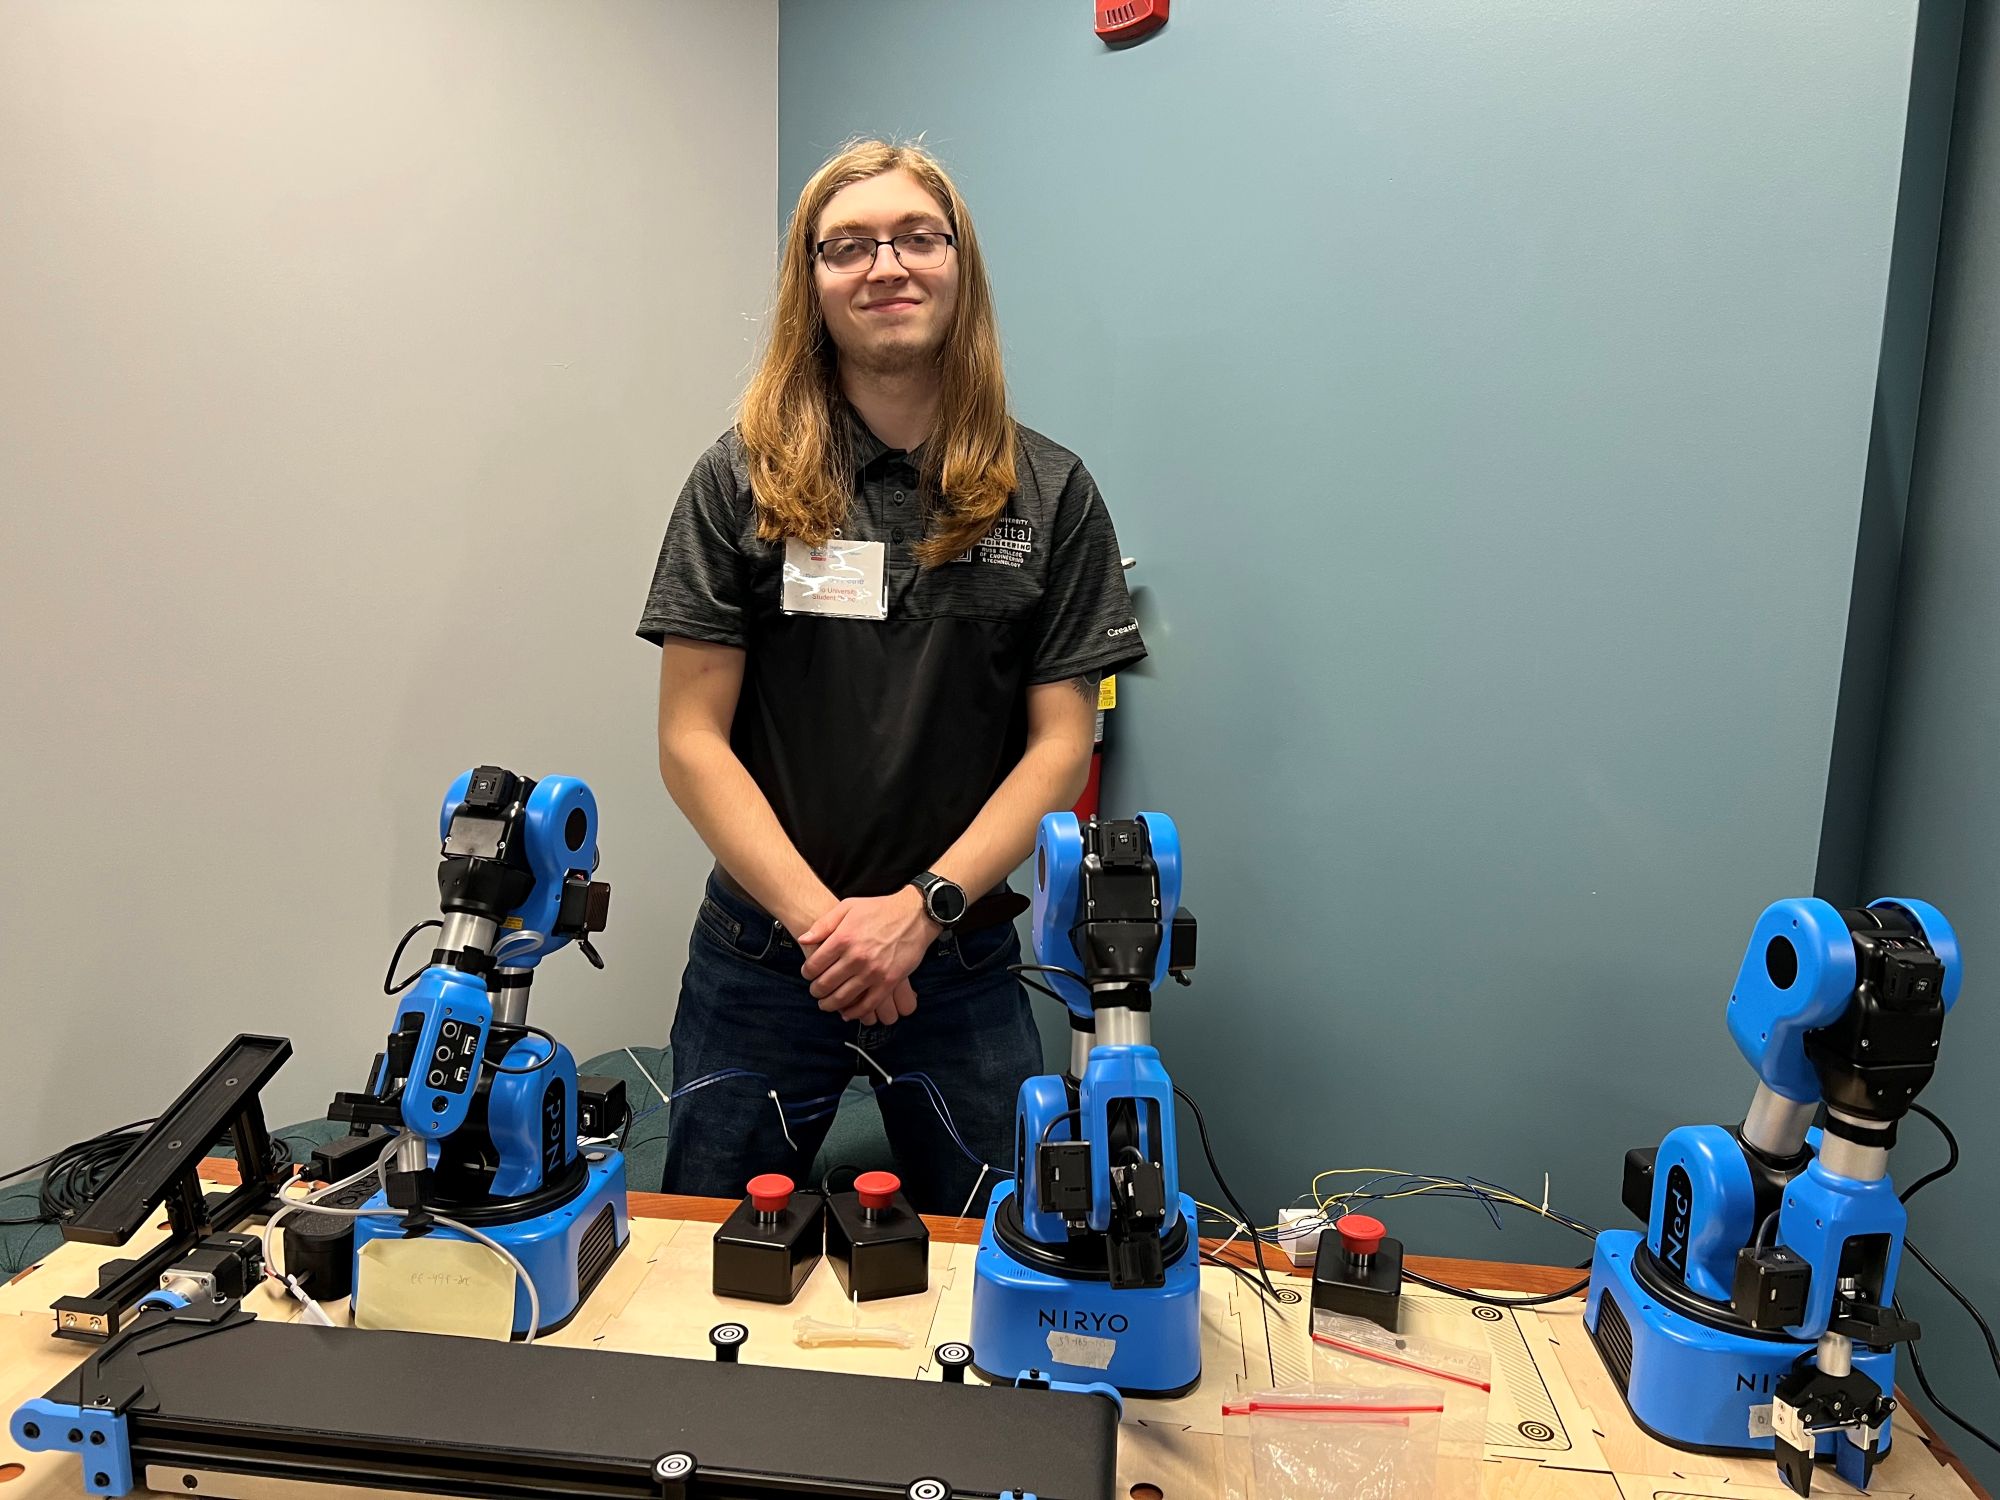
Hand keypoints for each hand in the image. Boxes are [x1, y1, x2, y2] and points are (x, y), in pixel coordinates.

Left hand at [799, 890, 938, 1020]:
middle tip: (815, 991)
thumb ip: (823, 924)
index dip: (807, 973)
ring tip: (826, 1003)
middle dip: (816, 991)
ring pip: (843, 998)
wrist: (915, 915)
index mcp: (843, 938)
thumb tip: (804, 940)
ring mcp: (873, 972)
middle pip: (825, 984)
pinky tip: (847, 1013)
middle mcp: (856, 957)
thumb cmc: (880, 909)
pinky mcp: (888, 982)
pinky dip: (854, 1013)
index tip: (808, 974)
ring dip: (830, 1004)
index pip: (814, 965)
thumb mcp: (848, 907)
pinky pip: (867, 1005)